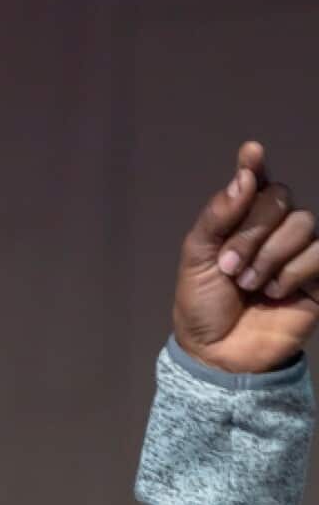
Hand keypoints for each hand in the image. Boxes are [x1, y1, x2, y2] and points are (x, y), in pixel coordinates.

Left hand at [173, 141, 318, 373]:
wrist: (219, 352)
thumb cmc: (203, 304)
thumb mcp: (197, 258)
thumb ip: (217, 217)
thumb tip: (243, 177)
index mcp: (238, 222)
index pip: (253, 183)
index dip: (254, 165)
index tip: (251, 152)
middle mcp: (271, 230)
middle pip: (279, 198)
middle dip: (250, 232)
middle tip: (230, 267)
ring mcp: (296, 252)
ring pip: (301, 223)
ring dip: (269, 254)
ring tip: (248, 284)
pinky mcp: (317, 277)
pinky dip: (293, 270)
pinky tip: (274, 292)